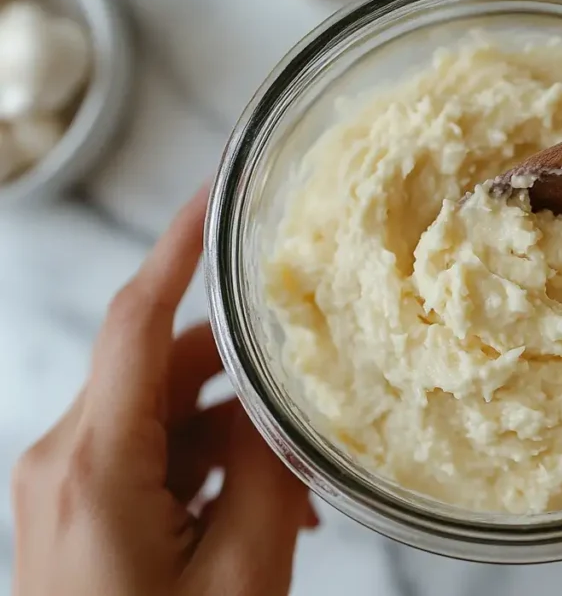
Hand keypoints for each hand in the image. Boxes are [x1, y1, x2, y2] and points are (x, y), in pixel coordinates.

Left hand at [12, 187, 317, 595]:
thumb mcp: (238, 575)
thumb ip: (265, 477)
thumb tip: (276, 411)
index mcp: (95, 462)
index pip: (137, 319)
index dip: (180, 246)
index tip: (218, 188)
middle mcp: (66, 458)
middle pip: (163, 368)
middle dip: (242, 379)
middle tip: (311, 403)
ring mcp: (67, 485)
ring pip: (164, 417)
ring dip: (231, 439)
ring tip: (292, 498)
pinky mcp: (78, 509)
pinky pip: (150, 459)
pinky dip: (204, 470)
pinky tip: (255, 519)